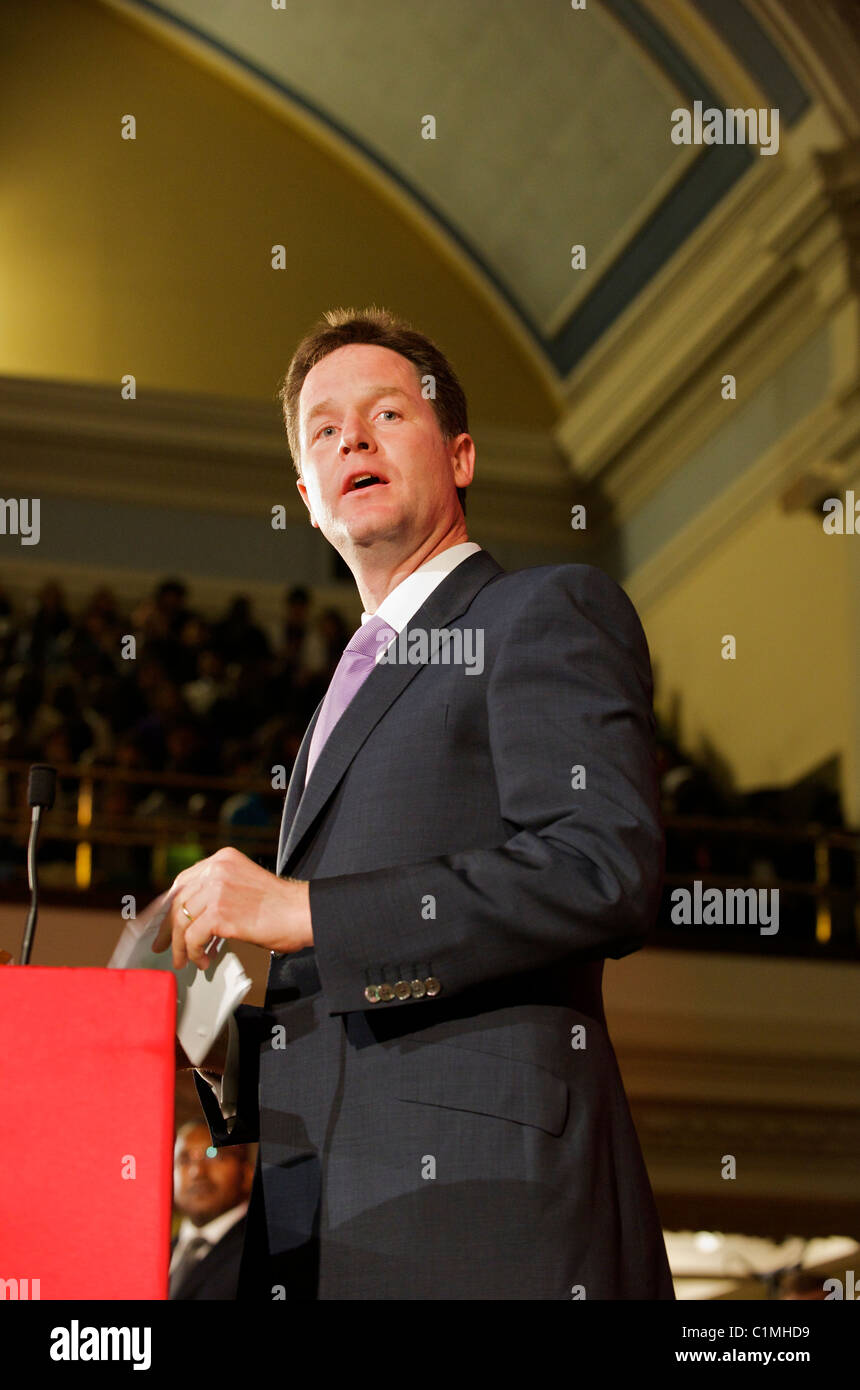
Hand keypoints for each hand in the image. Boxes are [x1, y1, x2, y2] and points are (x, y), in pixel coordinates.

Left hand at [152, 846, 312, 969]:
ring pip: (181, 922)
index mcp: (222, 859)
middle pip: (178, 902)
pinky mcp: (220, 912)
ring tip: (187, 960)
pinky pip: (193, 937)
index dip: (170, 907)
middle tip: (165, 948)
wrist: (302, 913)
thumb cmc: (281, 907)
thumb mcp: (243, 886)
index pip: (183, 882)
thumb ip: (218, 892)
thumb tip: (194, 919)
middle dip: (169, 930)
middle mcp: (216, 869)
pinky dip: (195, 953)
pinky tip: (205, 960)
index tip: (165, 925)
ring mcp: (217, 889)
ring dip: (182, 946)